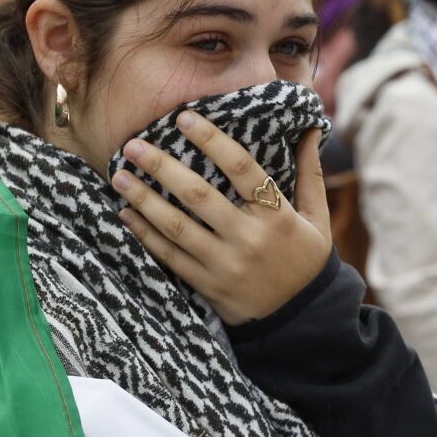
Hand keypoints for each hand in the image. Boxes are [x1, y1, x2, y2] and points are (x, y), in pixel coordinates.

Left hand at [113, 110, 333, 324]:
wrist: (302, 319)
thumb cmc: (307, 260)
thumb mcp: (317, 218)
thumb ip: (311, 173)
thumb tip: (313, 126)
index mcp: (276, 216)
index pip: (242, 169)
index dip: (213, 141)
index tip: (184, 118)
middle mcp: (249, 239)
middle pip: (199, 196)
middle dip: (163, 167)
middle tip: (134, 145)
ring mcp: (225, 265)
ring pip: (177, 227)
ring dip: (144, 199)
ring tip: (120, 175)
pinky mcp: (208, 286)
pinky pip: (171, 257)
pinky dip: (145, 235)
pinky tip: (125, 214)